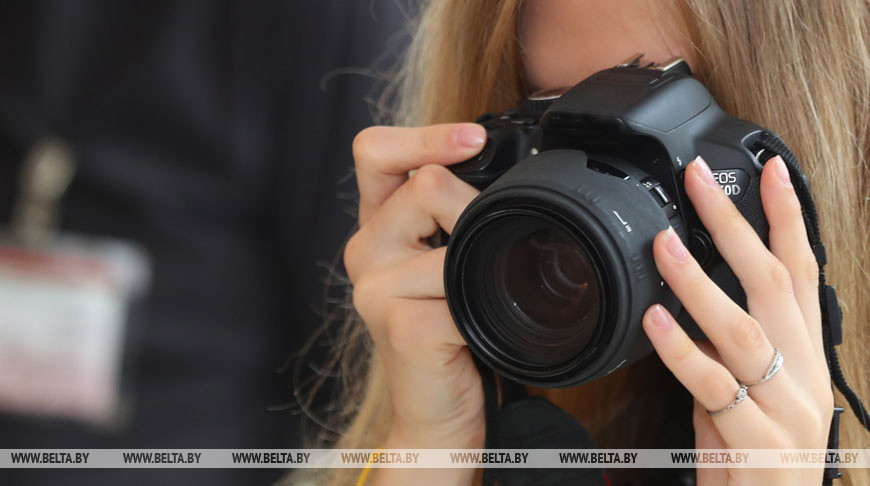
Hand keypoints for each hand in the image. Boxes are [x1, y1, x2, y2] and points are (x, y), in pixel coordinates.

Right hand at [344, 123, 486, 484]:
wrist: (436, 411)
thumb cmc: (449, 333)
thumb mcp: (447, 264)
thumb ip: (453, 217)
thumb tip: (507, 171)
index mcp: (376, 226)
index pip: (375, 150)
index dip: (424, 135)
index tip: (474, 139)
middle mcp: (365, 250)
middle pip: (424, 183)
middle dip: (475, 206)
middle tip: (492, 246)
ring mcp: (375, 289)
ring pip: (451, 235)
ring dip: (487, 262)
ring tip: (485, 296)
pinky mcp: (400, 325)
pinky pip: (465, 291)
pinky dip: (490, 307)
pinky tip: (483, 327)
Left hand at [642, 156, 833, 484]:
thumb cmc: (756, 454)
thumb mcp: (750, 390)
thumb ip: (728, 346)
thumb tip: (692, 300)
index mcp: (804, 355)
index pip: (803, 272)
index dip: (789, 218)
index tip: (771, 170)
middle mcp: (803, 373)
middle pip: (773, 284)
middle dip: (736, 224)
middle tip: (700, 181)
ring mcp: (785, 407)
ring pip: (742, 330)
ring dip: (699, 282)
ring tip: (663, 244)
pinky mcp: (757, 440)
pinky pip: (713, 385)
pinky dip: (682, 349)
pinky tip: (656, 320)